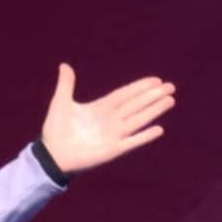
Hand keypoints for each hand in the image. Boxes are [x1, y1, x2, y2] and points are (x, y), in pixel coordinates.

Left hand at [39, 63, 174, 173]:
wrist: (51, 155)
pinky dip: (144, 137)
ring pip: (138, 119)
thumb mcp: (60, 103)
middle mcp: (110, 121)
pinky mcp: (112, 150)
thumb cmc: (55, 131)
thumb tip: (64, 66)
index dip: (140, 87)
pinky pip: (132, 142)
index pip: (125, 95)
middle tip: (170, 87)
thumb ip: (66, 85)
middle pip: (137, 105)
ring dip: (154, 110)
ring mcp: (113, 135)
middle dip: (153, 96)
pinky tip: (159, 129)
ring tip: (170, 100)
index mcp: (101, 108)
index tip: (156, 80)